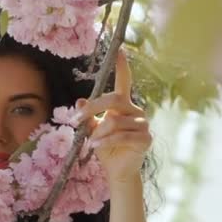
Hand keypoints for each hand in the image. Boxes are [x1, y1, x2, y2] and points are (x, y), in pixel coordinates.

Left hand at [73, 49, 151, 184]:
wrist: (118, 171)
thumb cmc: (106, 147)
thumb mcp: (93, 130)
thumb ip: (89, 115)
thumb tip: (79, 101)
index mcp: (124, 104)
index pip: (124, 81)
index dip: (122, 66)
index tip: (120, 50)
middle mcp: (135, 110)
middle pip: (113, 100)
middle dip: (92, 108)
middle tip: (76, 120)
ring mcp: (143, 124)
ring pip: (114, 121)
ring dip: (98, 132)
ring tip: (91, 142)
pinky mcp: (145, 139)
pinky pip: (121, 136)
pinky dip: (104, 142)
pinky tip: (95, 147)